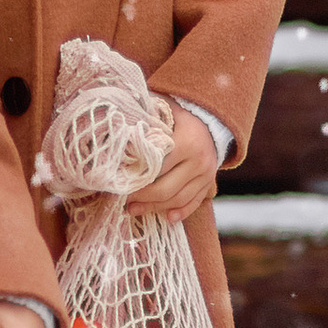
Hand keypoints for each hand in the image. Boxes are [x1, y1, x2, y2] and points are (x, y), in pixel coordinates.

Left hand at [126, 104, 218, 220]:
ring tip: (135, 210)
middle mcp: (199, 160)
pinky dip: (181, 212)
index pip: (158, 168)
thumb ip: (144, 119)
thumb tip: (117, 133)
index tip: (121, 184)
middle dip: (144, 199)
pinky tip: (167, 217)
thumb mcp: (162, 109)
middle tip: (125, 203)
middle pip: (167, 189)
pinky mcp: (209, 182)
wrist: (210, 118)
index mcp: (187, 141)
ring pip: (179, 199)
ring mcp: (206, 174)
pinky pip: (195, 202)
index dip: (138, 179)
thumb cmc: (178, 114)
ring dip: (156, 208)